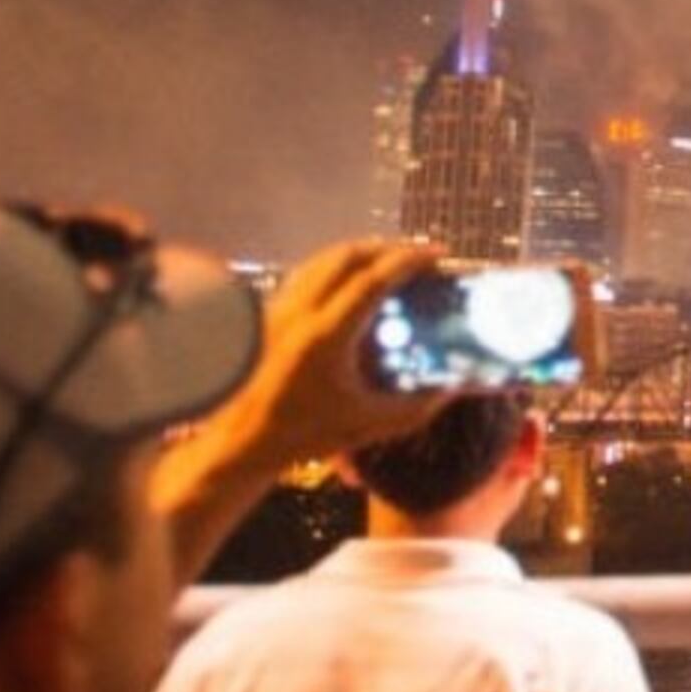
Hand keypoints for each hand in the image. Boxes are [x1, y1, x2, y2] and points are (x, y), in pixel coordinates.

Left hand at [235, 239, 447, 464]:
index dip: (409, 261)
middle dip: (386, 248)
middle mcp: (300, 311)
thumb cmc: (302, 434)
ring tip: (385, 261)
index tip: (437, 255)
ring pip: (322, 260)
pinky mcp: (267, 313)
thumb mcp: (364, 427)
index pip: (373, 280)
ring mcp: (279, 308)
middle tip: (415, 255)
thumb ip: (412, 409)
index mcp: (327, 335)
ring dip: (358, 253)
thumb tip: (450, 392)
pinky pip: (305, 273)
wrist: (240, 442)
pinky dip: (333, 266)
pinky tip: (345, 281)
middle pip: (347, 256)